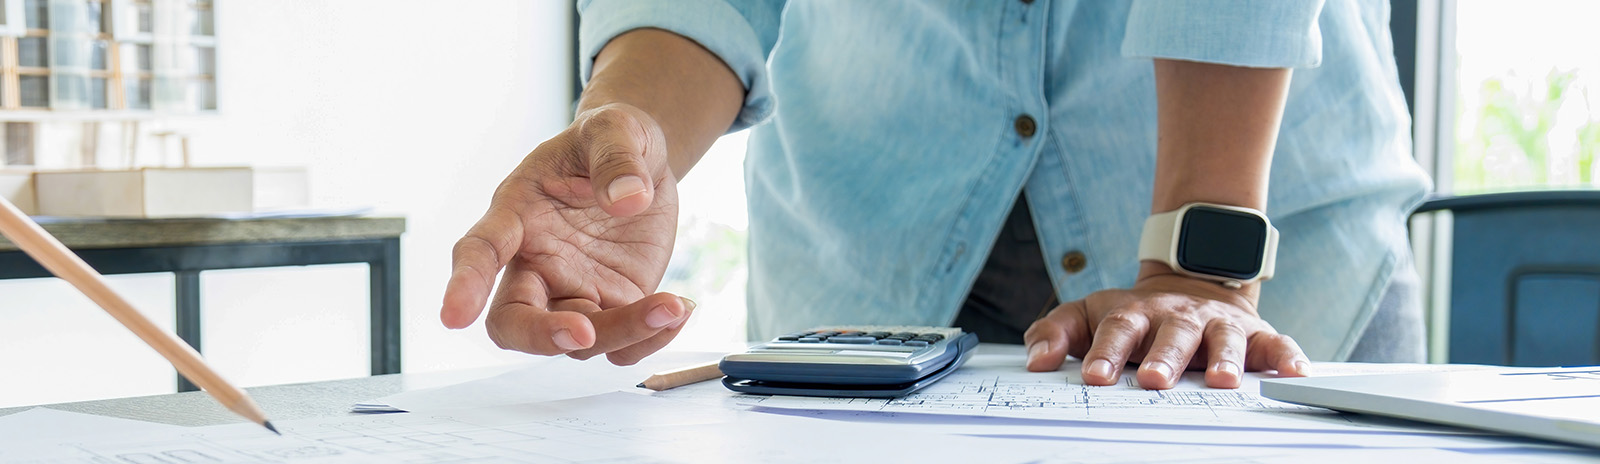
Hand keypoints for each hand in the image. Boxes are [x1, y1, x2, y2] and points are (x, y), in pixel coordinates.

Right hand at [440, 103, 693, 364]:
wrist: (644, 160)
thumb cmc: (611, 139)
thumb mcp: (616, 129)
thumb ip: (616, 158)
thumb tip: (627, 199)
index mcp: (518, 213)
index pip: (480, 251)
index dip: (465, 284)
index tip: (453, 317)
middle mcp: (536, 262)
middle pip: (513, 320)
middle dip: (541, 336)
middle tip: (582, 332)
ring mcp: (572, 290)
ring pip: (577, 340)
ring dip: (623, 332)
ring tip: (673, 305)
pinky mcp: (611, 305)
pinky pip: (619, 344)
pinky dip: (649, 340)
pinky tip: (678, 310)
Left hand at [1022, 265, 1309, 388]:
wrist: (1191, 286)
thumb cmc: (1135, 316)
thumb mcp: (1088, 315)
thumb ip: (1056, 332)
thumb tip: (1035, 360)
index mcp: (1135, 314)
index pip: (1117, 331)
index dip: (1107, 353)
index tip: (1096, 378)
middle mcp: (1178, 317)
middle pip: (1170, 335)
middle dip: (1163, 357)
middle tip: (1153, 380)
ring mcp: (1218, 324)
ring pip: (1223, 338)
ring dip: (1223, 358)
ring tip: (1221, 381)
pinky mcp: (1256, 335)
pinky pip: (1275, 344)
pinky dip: (1287, 356)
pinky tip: (1293, 374)